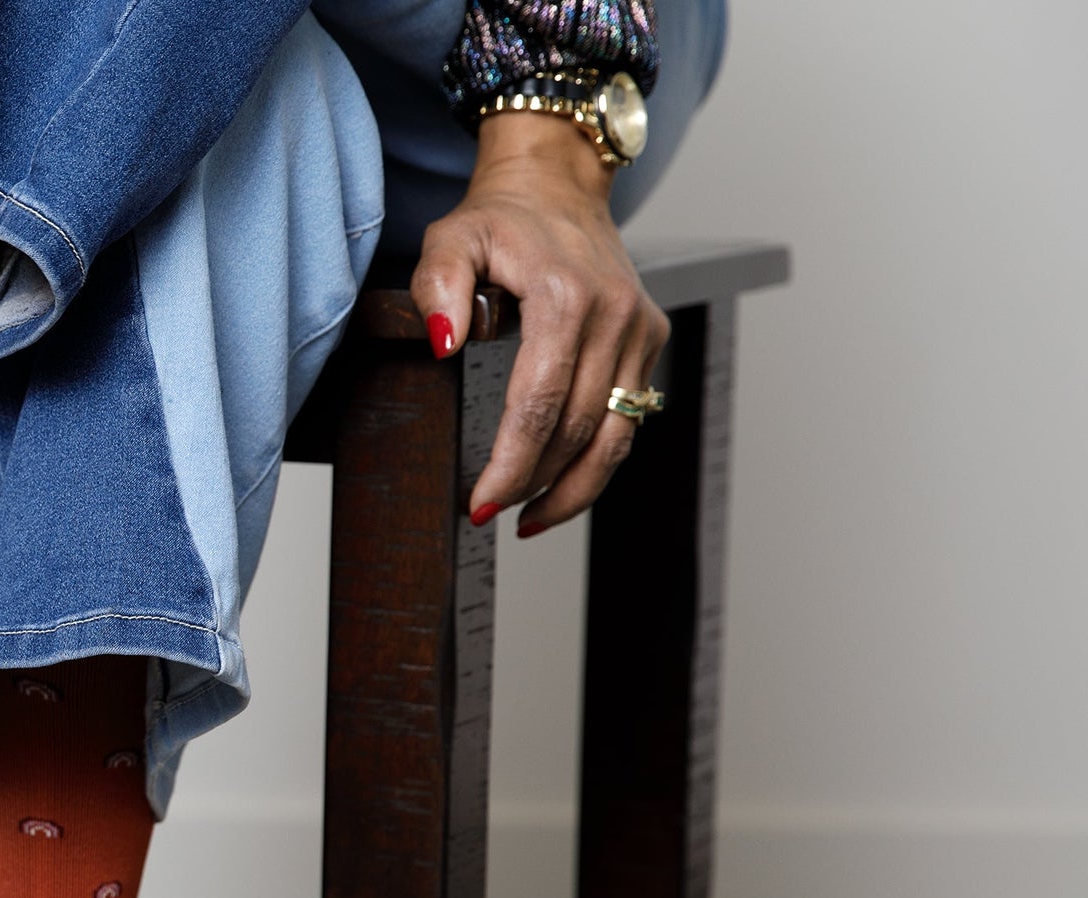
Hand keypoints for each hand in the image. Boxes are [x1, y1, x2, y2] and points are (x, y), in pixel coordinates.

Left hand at [412, 114, 669, 536]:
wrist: (558, 184)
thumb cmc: (499, 218)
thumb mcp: (449, 239)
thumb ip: (436, 289)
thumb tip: (442, 346)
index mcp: (565, 297)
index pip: (538, 402)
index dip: (511, 463)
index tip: (478, 503)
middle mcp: (614, 316)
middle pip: (577, 428)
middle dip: (533, 483)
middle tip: (488, 514)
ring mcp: (640, 330)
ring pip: (615, 435)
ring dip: (574, 489)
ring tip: (529, 522)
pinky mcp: (650, 339)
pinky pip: (628, 418)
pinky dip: (597, 460)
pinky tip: (562, 488)